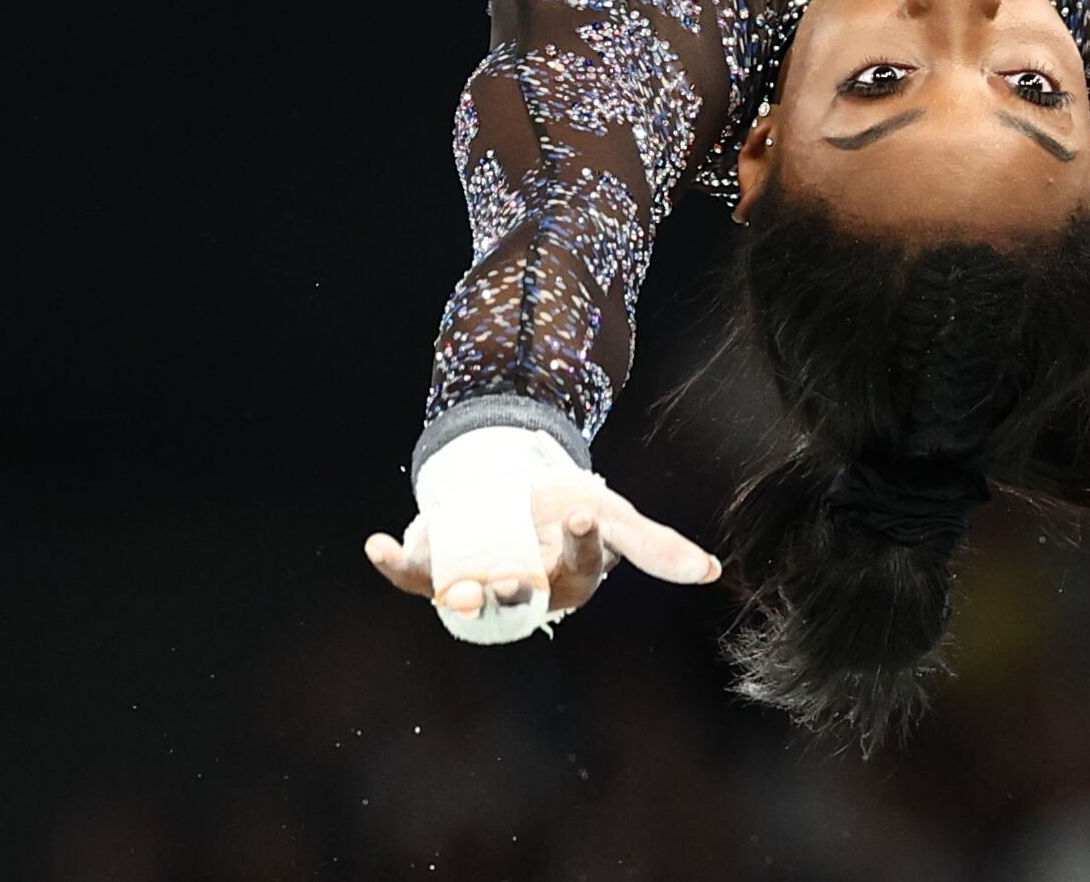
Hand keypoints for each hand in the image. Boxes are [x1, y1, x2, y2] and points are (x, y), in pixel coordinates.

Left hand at [362, 426, 722, 643]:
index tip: (584, 515)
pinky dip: (391, 562)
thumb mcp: (611, 516)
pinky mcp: (431, 570)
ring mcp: (471, 582)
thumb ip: (655, 546)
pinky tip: (376, 545)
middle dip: (508, 591)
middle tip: (501, 581)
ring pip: (464, 600)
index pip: (578, 568)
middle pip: (516, 598)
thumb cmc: (565, 509)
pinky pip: (408, 576)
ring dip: (455, 596)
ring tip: (452, 591)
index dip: (582, 545)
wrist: (507, 489)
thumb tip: (713, 573)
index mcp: (565, 581)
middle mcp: (517, 591)